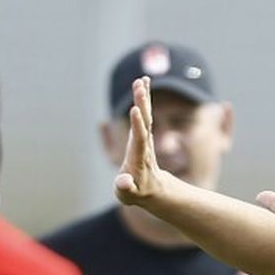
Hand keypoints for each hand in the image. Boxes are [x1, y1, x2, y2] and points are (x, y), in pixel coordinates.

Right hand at [113, 76, 172, 206]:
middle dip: (142, 105)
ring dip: (143, 98)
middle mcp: (144, 144)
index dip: (138, 125)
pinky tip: (142, 83)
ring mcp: (144, 137)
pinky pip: (144, 113)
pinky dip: (143, 98)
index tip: (135, 110)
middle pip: (144, 122)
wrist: (152, 189)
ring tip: (141, 80)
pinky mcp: (143, 132)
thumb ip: (125, 187)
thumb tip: (123, 183)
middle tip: (140, 87)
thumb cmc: (135, 192)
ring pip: (145, 114)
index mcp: (139, 157)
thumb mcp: (127, 194)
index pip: (140, 139)